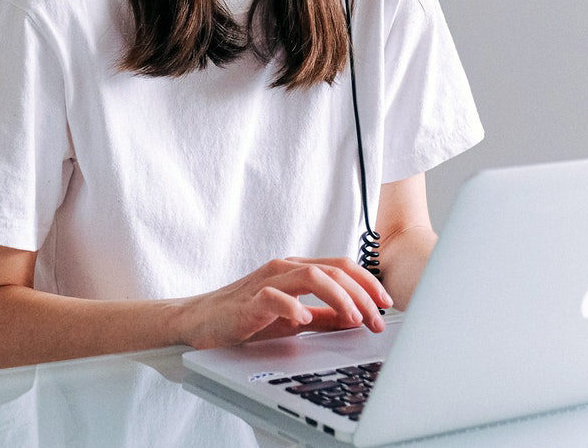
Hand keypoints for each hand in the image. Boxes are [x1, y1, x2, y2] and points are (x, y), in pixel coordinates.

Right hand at [173, 257, 392, 349]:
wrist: (200, 321)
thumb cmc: (246, 319)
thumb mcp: (295, 320)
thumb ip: (325, 317)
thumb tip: (358, 319)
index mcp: (298, 270)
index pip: (342, 267)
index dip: (369, 283)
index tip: (387, 305)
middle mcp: (285, 269)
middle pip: (334, 270)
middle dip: (362, 294)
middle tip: (378, 320)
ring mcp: (266, 282)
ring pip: (312, 277)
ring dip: (339, 298)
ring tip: (354, 319)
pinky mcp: (248, 300)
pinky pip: (274, 298)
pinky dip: (293, 308)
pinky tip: (305, 321)